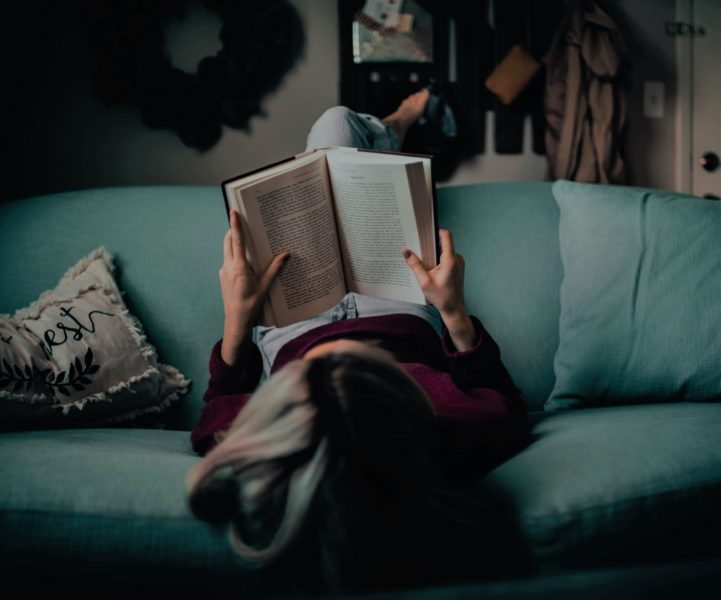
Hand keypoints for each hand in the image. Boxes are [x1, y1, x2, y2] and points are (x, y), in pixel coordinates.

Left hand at [220, 210, 288, 365]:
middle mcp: (228, 266)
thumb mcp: (266, 286)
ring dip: (234, 242)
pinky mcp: (223, 276)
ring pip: (227, 250)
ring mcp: (224, 271)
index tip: (233, 211)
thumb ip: (275, 268)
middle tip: (242, 221)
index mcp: (239, 267)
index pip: (236, 240)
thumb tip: (286, 254)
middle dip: (234, 230)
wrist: (236, 321)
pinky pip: (228, 260)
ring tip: (247, 240)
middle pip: (228, 241)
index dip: (235, 224)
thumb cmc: (251, 305)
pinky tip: (246, 261)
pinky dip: (235, 255)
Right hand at [402, 228, 476, 350]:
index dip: (436, 229)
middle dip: (430, 244)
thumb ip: (414, 265)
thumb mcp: (424, 281)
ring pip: (444, 250)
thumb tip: (405, 251)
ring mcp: (459, 262)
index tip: (425, 228)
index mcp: (450, 260)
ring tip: (422, 261)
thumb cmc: (441, 297)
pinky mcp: (458, 266)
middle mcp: (457, 258)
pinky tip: (429, 268)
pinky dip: (437, 259)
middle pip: (442, 242)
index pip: (446, 235)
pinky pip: (447, 257)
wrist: (454, 308)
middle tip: (417, 246)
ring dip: (433, 253)